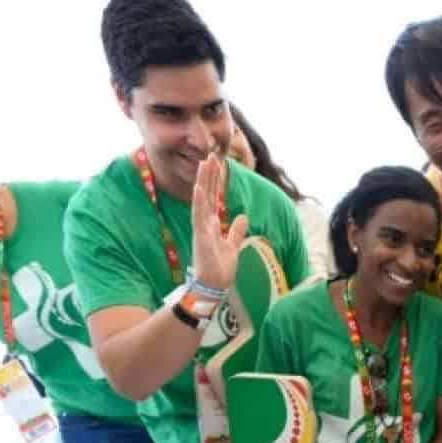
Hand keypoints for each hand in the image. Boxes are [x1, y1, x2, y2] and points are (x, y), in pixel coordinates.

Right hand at [190, 153, 249, 291]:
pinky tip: (200, 188)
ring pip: (202, 200)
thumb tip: (242, 216)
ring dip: (203, 182)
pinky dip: (199, 202)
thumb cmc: (219, 269)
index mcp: (212, 224)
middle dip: (209, 175)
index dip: (216, 181)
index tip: (217, 163)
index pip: (214, 198)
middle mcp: (204, 223)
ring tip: (205, 164)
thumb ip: (236, 230)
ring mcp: (201, 228)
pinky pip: (198, 216)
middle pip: (208, 194)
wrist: (213, 286)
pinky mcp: (200, 237)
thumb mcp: (233, 246)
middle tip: (211, 155)